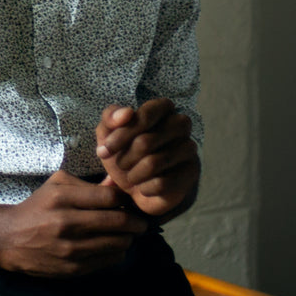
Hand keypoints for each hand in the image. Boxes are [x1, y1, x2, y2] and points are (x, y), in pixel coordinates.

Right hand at [0, 169, 150, 276]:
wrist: (8, 238)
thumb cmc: (36, 207)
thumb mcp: (56, 185)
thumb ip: (87, 184)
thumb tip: (117, 183)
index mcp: (62, 197)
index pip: (109, 197)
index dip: (125, 199)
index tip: (129, 203)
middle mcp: (67, 223)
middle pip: (118, 221)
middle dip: (136, 222)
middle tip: (141, 223)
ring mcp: (70, 249)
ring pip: (117, 244)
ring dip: (128, 239)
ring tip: (127, 235)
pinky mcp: (72, 269)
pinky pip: (107, 261)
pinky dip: (116, 253)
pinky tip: (112, 247)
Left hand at [95, 99, 199, 218]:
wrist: (137, 185)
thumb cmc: (124, 151)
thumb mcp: (108, 133)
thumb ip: (111, 117)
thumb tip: (126, 113)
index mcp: (162, 107)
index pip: (145, 116)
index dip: (121, 135)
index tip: (104, 150)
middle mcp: (181, 124)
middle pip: (145, 142)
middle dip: (125, 158)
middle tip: (120, 164)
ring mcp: (189, 148)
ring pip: (153, 164)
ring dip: (133, 174)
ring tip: (131, 176)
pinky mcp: (191, 173)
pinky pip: (161, 184)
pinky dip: (145, 188)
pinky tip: (144, 187)